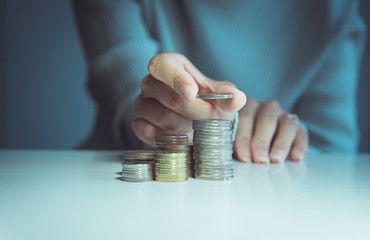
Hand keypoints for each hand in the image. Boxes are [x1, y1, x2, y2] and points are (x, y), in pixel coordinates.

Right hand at [131, 52, 246, 146]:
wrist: (193, 119)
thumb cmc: (206, 100)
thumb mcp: (219, 94)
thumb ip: (228, 95)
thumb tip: (238, 98)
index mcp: (167, 65)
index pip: (163, 65)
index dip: (177, 80)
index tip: (193, 93)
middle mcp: (149, 82)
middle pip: (171, 98)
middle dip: (198, 112)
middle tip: (213, 119)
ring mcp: (141, 103)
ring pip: (165, 119)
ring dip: (189, 127)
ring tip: (199, 128)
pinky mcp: (137, 124)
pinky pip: (154, 134)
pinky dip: (174, 138)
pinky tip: (184, 136)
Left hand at [234, 98, 308, 162]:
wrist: (262, 140)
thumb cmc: (242, 140)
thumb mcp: (233, 138)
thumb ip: (230, 142)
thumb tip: (225, 155)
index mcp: (247, 106)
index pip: (245, 117)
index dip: (244, 137)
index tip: (243, 156)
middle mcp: (266, 107)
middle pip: (266, 120)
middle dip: (261, 142)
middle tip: (259, 159)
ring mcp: (284, 115)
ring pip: (286, 125)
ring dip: (281, 144)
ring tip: (276, 159)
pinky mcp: (299, 127)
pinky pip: (301, 134)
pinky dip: (299, 146)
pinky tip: (296, 157)